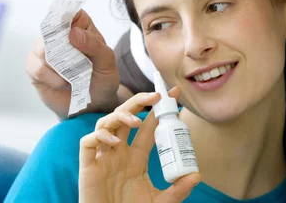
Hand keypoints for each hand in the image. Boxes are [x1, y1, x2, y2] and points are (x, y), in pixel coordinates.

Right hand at [26, 9, 119, 118]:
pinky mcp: (34, 68)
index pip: (69, 10)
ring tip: (74, 76)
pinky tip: (64, 83)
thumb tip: (73, 33)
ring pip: (42, 48)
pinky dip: (52, 77)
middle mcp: (58, 34)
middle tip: (78, 61)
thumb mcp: (107, 63)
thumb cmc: (102, 79)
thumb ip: (94, 45)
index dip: (68, 15)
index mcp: (79, 25)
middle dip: (64, 46)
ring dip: (60, 65)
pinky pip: (37, 67)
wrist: (94, 106)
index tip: (74, 30)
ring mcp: (43, 49)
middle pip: (50, 28)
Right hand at [79, 88, 200, 202]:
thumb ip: (177, 190)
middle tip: (156, 95)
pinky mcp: (88, 166)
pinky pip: (88, 142)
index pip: (147, 126)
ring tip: (136, 121)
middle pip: (125, 116)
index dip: (158, 109)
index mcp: (136, 157)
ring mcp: (103, 157)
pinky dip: (100, 136)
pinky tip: (114, 141)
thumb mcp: (160, 202)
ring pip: (106, 123)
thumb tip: (196, 175)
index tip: (173, 94)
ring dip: (121, 115)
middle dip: (139, 101)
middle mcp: (119, 152)